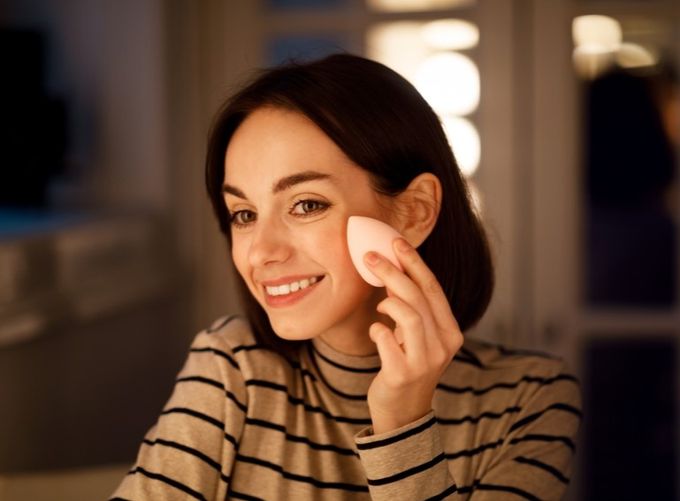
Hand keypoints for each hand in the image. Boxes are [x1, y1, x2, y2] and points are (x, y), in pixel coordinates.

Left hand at [363, 238, 462, 433]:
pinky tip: (376, 332)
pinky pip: (385, 338)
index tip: (395, 242)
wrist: (403, 413)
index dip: (414, 262)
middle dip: (392, 271)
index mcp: (450, 332)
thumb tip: (390, 267)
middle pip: (419, 297)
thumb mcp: (415, 335)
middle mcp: (443, 345)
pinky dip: (376, 329)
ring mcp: (425, 361)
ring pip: (408, 314)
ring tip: (379, 303)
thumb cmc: (407, 364)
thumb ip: (409, 306)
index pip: (433, 288)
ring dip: (388, 300)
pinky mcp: (403, 374)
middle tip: (370, 257)